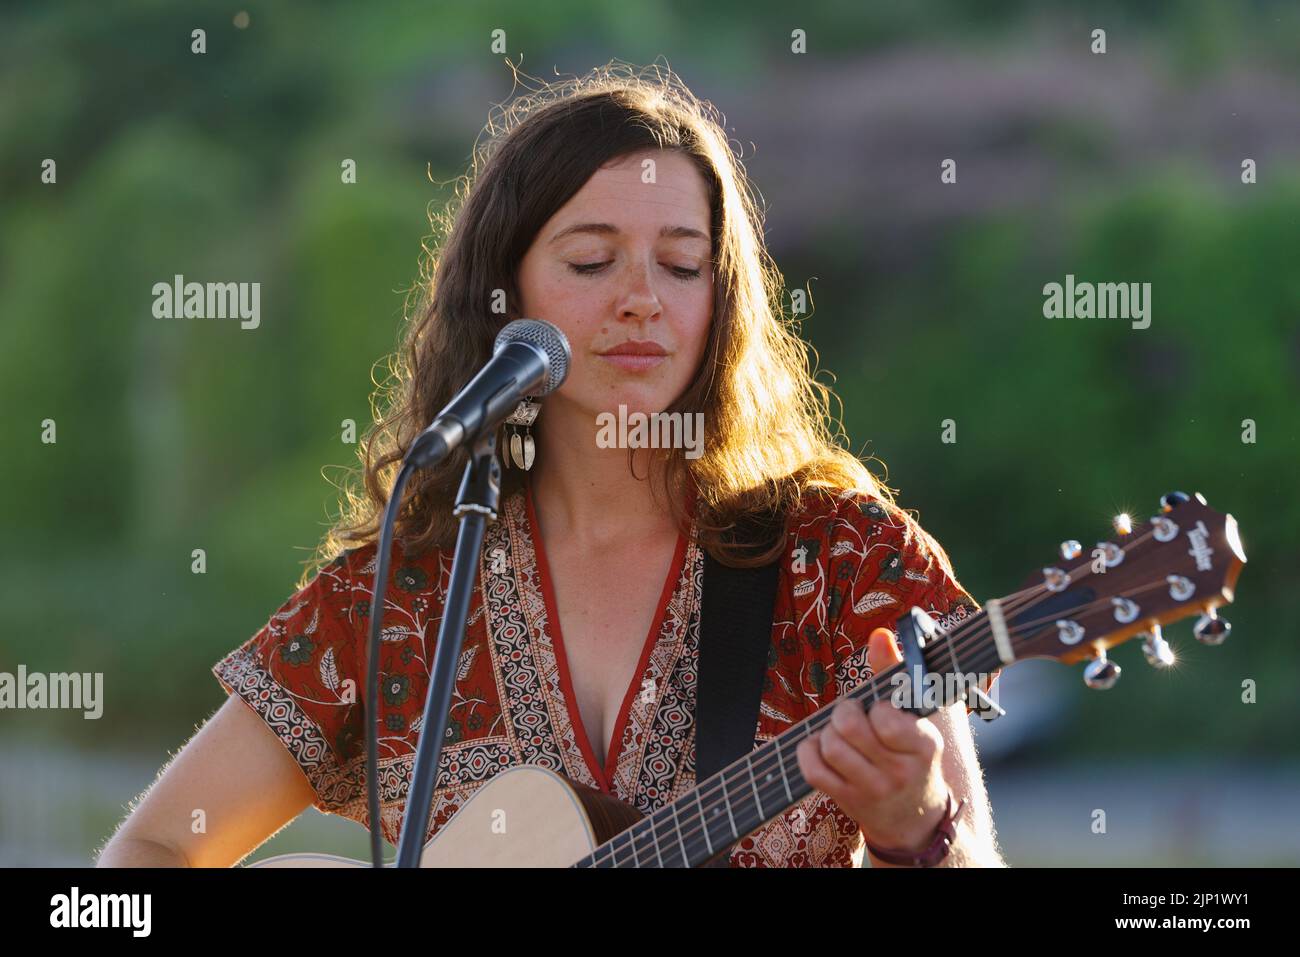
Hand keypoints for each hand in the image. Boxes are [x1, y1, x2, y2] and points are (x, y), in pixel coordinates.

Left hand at [795, 627, 950, 852]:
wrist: (914, 818)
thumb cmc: (912, 756)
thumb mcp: (915, 718)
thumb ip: (895, 673)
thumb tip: (880, 635)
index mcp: (924, 745)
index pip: (887, 720)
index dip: (876, 709)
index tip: (880, 711)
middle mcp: (900, 771)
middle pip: (850, 728)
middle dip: (844, 713)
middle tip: (852, 716)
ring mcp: (872, 790)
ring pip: (830, 747)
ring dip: (827, 733)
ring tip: (840, 735)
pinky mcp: (848, 801)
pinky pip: (813, 770)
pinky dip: (809, 752)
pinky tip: (820, 748)